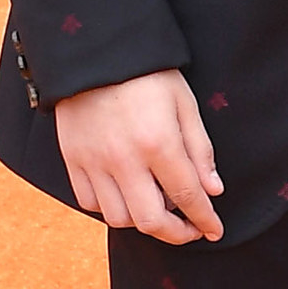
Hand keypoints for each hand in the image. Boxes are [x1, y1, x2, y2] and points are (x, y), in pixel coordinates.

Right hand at [54, 68, 223, 241]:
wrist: (95, 53)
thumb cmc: (148, 75)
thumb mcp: (185, 104)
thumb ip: (200, 150)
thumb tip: (214, 190)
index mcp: (159, 143)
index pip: (188, 197)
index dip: (205, 220)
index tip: (215, 230)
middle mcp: (124, 159)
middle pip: (151, 221)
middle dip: (177, 234)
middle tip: (190, 230)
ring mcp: (94, 162)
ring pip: (118, 218)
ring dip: (142, 221)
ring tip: (158, 208)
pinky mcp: (72, 159)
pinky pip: (89, 202)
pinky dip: (111, 207)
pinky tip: (127, 195)